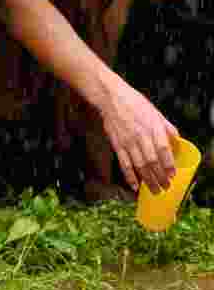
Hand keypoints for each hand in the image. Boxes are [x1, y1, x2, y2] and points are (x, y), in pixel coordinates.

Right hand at [98, 76, 178, 193]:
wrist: (111, 98)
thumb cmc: (135, 104)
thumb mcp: (156, 113)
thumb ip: (167, 128)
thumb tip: (177, 142)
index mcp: (153, 127)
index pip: (164, 150)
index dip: (169, 164)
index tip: (173, 175)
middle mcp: (141, 136)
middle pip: (152, 161)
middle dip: (160, 177)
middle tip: (166, 187)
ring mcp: (127, 141)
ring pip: (139, 165)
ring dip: (148, 180)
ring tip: (155, 190)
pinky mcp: (117, 144)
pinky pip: (124, 163)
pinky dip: (130, 176)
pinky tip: (135, 186)